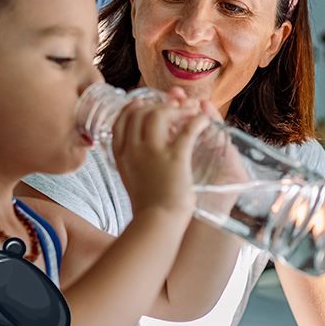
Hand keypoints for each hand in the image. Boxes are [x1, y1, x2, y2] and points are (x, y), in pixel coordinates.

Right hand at [111, 98, 209, 216]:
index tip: (143, 103)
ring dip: (178, 109)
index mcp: (121, 155)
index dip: (132, 108)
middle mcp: (133, 149)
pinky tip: (204, 121)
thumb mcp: (130, 179)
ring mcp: (152, 152)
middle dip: (158, 103)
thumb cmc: (148, 205)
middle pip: (139, 112)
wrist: (157, 222)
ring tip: (190, 112)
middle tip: (175, 104)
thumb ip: (132, 161)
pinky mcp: (175, 157)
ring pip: (160, 114)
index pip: (120, 120)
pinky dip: (198, 121)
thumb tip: (139, 150)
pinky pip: (187, 128)